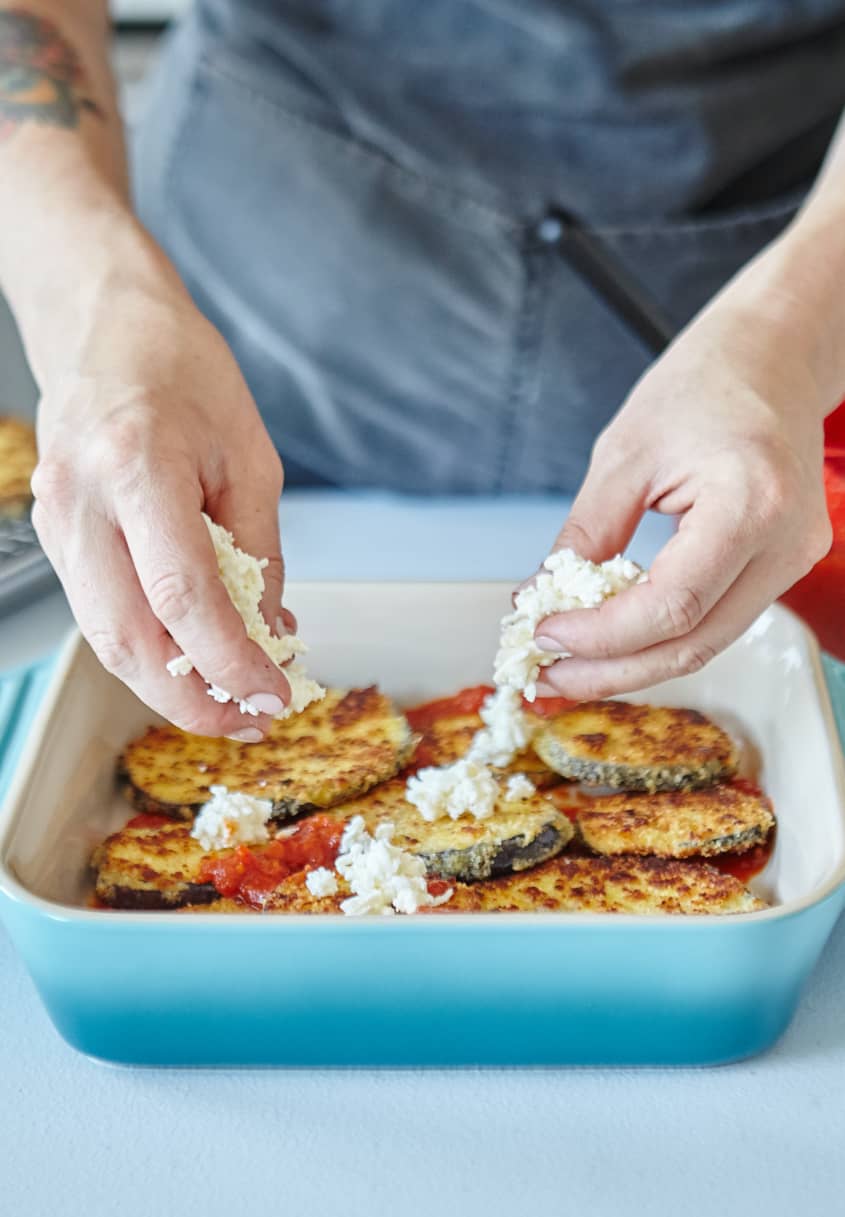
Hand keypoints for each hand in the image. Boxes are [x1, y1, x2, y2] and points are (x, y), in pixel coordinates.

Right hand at [31, 255, 293, 738]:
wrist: (103, 323)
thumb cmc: (184, 372)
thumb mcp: (249, 457)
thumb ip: (258, 551)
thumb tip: (270, 634)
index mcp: (137, 467)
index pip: (182, 596)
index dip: (230, 660)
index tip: (273, 694)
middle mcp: (81, 501)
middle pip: (127, 639)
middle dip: (192, 699)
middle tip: (249, 721)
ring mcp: (55, 519)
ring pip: (104, 638)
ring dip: (167, 685)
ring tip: (228, 701)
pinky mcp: (52, 532)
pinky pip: (98, 610)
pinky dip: (147, 647)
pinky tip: (192, 657)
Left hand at [531, 299, 832, 698]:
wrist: (771, 359)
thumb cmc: (704, 385)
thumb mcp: (623, 454)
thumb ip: (585, 535)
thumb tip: (542, 598)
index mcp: (750, 503)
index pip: (672, 606)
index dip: (601, 636)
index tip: (545, 635)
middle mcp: (785, 543)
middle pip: (694, 643)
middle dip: (612, 670)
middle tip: (549, 674)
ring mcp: (793, 560)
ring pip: (708, 643)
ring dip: (633, 663)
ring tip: (570, 665)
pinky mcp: (783, 566)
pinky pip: (718, 620)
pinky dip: (661, 636)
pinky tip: (613, 639)